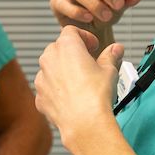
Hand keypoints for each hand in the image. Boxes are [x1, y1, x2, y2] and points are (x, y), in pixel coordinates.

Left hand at [35, 26, 122, 151]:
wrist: (84, 122)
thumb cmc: (95, 95)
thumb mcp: (109, 70)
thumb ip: (111, 55)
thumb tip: (115, 49)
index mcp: (66, 46)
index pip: (71, 31)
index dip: (84, 36)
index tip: (93, 46)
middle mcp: (49, 59)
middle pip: (58, 47)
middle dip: (72, 53)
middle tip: (87, 62)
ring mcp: (42, 78)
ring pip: (50, 68)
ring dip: (62, 70)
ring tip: (80, 81)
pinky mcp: (39, 96)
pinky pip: (48, 87)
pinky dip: (57, 89)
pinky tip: (71, 97)